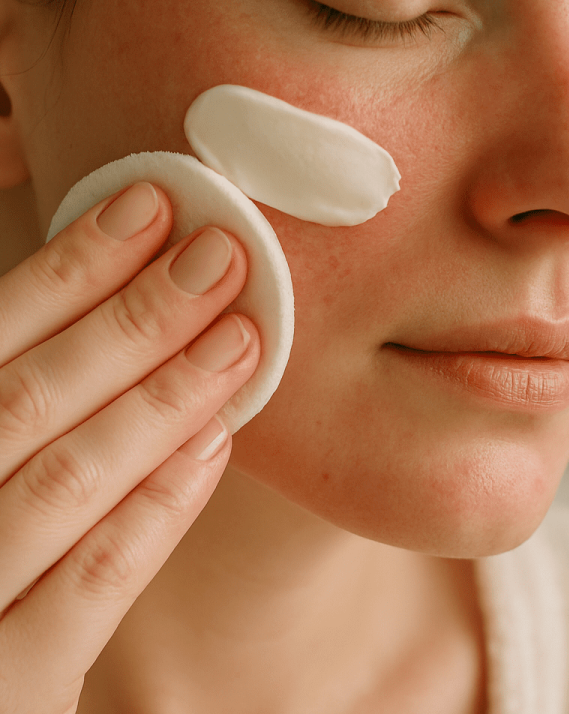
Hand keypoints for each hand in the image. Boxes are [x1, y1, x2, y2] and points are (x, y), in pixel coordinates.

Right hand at [0, 182, 258, 712]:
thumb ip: (21, 395)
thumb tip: (110, 300)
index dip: (70, 267)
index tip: (152, 206)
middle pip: (30, 398)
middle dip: (134, 318)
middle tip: (222, 253)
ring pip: (68, 478)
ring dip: (164, 397)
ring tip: (242, 335)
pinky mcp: (13, 688)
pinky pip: (94, 582)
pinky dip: (159, 504)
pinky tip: (219, 442)